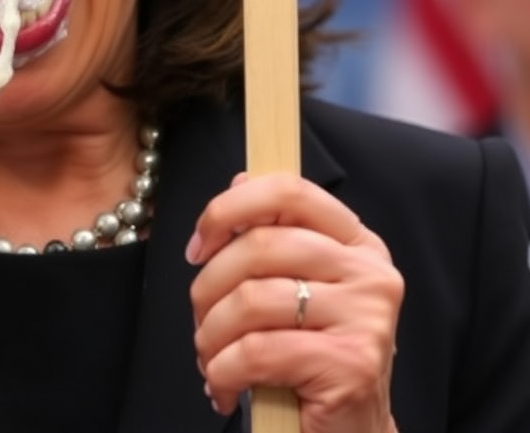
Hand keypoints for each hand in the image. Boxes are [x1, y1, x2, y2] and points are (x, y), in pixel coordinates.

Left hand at [187, 173, 402, 432]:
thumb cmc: (312, 355)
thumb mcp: (297, 286)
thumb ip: (273, 233)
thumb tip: (238, 182)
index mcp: (357, 241)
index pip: (288, 192)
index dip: (230, 208)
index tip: (198, 245)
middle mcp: (369, 272)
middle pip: (260, 246)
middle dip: (209, 285)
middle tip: (199, 317)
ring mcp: (367, 317)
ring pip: (252, 299)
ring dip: (211, 333)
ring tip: (208, 356)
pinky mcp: (352, 364)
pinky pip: (257, 352)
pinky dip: (223, 370)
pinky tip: (222, 386)